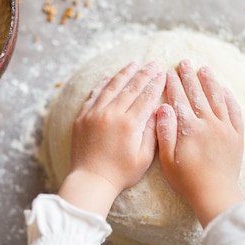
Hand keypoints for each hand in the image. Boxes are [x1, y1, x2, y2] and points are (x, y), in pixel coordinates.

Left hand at [59, 62, 165, 217]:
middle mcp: (111, 114)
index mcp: (129, 124)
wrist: (91, 180)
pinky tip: (109, 78)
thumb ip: (151, 132)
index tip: (162, 74)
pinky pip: (94, 95)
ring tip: (133, 65)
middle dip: (143, 74)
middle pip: (130, 88)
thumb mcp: (144, 157)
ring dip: (124, 74)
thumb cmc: (120, 173)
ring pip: (111, 87)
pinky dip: (102, 85)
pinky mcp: (82, 117)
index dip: (155, 84)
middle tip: (153, 64)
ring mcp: (94, 114)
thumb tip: (158, 111)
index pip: (146, 97)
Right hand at [156, 60, 244, 226]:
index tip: (168, 72)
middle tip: (184, 63)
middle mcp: (208, 124)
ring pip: (217, 98)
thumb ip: (164, 132)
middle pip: (198, 94)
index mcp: (189, 129)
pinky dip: (229, 99)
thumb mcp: (167, 160)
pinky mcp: (236, 136)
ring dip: (210, 82)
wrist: (215, 195)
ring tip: (204, 69)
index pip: (179, 100)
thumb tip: (162, 108)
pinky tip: (225, 90)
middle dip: (190, 77)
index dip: (173, 84)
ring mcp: (225, 129)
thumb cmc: (187, 181)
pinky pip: (234, 112)